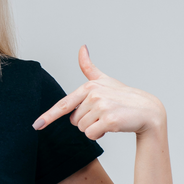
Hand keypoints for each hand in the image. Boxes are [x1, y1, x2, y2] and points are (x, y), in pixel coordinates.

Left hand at [32, 46, 165, 139]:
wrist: (147, 110)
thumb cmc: (123, 97)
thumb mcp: (105, 80)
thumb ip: (89, 68)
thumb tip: (82, 48)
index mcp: (89, 86)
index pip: (64, 104)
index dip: (48, 116)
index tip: (36, 125)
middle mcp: (93, 94)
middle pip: (74, 121)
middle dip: (87, 122)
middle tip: (103, 115)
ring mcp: (101, 107)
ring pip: (83, 129)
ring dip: (94, 129)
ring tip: (109, 119)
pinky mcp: (108, 119)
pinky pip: (92, 135)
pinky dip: (100, 135)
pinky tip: (111, 127)